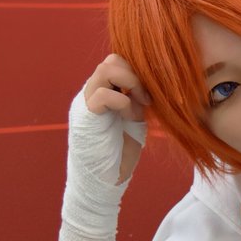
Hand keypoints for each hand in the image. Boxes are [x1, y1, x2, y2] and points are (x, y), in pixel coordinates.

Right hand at [81, 54, 150, 183]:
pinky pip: (103, 94)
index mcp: (103, 91)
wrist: (103, 180)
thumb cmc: (120, 153)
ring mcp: (86, 102)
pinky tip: (131, 116)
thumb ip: (137, 99)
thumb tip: (154, 82)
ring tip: (141, 103)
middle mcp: (92, 93)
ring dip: (130, 83)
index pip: (118, 62)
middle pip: (112, 60)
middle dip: (135, 73)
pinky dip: (123, 102)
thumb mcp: (134, 119)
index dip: (137, 71)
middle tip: (147, 97)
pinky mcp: (86, 116)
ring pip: (106, 69)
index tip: (152, 92)